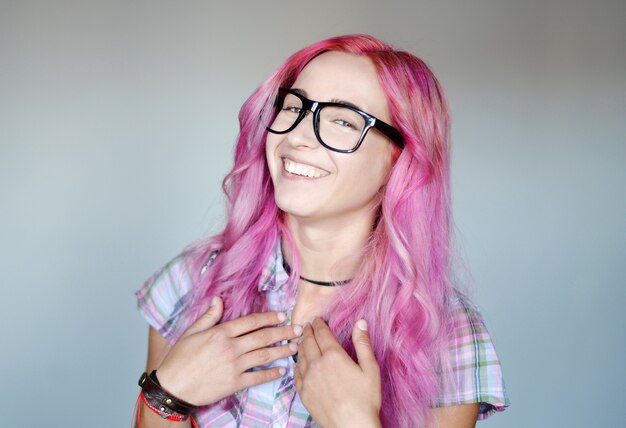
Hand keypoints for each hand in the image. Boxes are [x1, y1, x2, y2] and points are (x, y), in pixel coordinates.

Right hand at [156, 296, 301, 405]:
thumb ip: (209, 316)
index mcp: (221, 332)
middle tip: (298, 330)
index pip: (251, 321)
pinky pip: (257, 377)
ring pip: (264, 355)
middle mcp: (231, 347)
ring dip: (282, 351)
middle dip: (283, 332)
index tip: (282, 315)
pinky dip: (271, 374)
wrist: (173, 387)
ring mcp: (234, 366)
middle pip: (263, 337)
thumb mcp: (191, 332)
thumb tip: (219, 299)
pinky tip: (281, 371)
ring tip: (295, 348)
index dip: (269, 317)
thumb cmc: (179, 359)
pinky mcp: (234, 383)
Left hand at [294, 317, 381, 427]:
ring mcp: (307, 379)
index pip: (322, 333)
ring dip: (300, 345)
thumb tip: (361, 322)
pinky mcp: (303, 393)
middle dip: (308, 331)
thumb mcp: (370, 369)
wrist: (351, 426)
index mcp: (333, 355)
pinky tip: (299, 363)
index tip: (316, 318)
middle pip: (308, 342)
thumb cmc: (365, 399)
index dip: (318, 324)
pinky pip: (296, 373)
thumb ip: (363, 344)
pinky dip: (297, 363)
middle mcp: (316, 364)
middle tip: (307, 325)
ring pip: (299, 356)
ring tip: (302, 340)